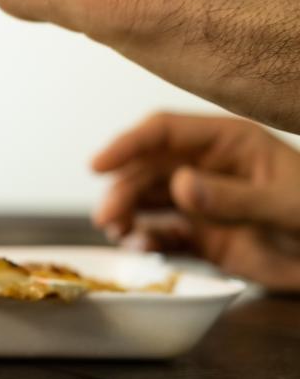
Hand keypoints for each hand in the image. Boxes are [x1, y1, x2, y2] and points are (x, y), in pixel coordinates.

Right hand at [93, 112, 299, 291]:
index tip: (97, 165)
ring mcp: (202, 202)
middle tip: (107, 217)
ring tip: (116, 232)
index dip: (127, 144)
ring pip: (148, 200)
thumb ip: (234, 197)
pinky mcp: (203, 236)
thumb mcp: (286, 206)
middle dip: (122, 188)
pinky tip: (140, 247)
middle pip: (147, 168)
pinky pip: (164, 233)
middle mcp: (207, 168)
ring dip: (126, 213)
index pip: (164, 131)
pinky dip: (146, 239)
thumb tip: (179, 184)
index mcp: (227, 143)